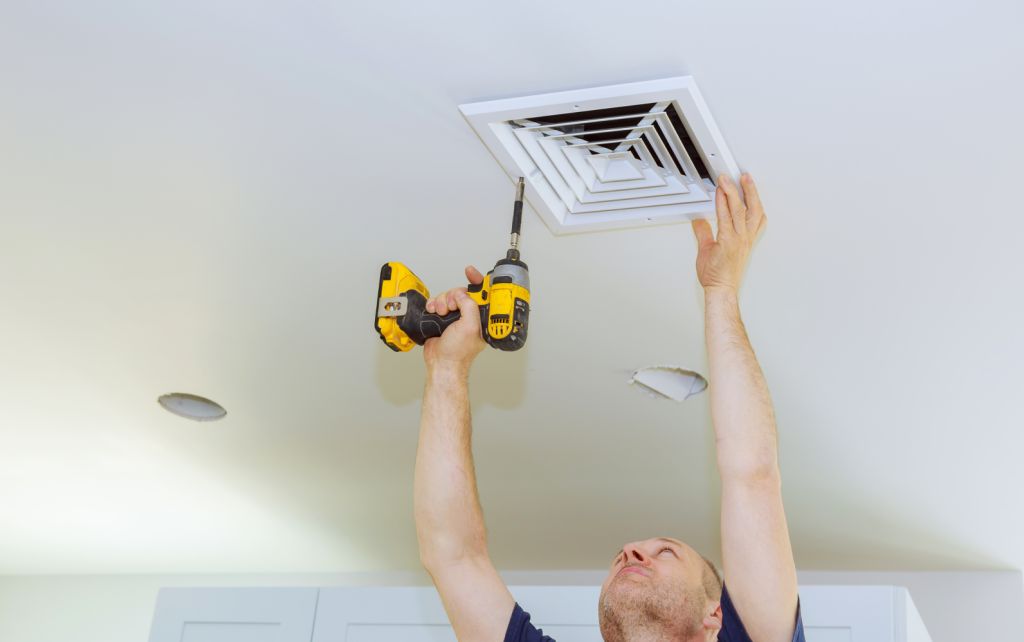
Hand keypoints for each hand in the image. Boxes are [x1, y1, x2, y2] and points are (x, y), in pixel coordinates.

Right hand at [422, 266, 487, 371]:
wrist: (441, 363)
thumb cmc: (458, 353)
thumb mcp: (469, 327)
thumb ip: (469, 307)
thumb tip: (462, 294)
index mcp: (480, 318)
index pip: (482, 294)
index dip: (477, 281)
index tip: (470, 272)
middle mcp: (469, 316)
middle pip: (461, 292)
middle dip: (454, 296)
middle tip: (451, 308)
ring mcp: (455, 317)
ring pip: (448, 297)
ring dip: (442, 302)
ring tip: (441, 313)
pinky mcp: (443, 318)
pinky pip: (438, 303)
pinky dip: (433, 304)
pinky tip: (433, 311)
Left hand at [692, 174, 765, 293]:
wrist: (720, 289)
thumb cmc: (719, 274)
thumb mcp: (708, 248)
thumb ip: (704, 232)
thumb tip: (698, 221)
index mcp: (744, 238)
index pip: (755, 215)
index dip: (753, 199)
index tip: (748, 186)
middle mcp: (744, 237)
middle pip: (753, 209)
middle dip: (750, 191)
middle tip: (746, 177)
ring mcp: (738, 239)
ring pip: (740, 211)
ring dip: (734, 193)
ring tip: (727, 180)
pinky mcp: (728, 242)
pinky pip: (725, 219)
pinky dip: (722, 205)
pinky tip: (719, 194)